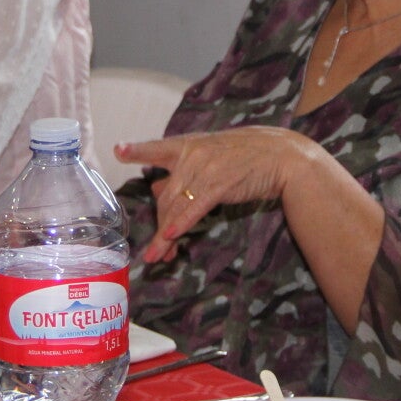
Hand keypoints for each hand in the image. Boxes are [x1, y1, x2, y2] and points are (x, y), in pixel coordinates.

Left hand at [114, 127, 323, 264]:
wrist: (282, 156)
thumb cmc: (248, 156)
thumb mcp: (213, 156)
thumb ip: (184, 172)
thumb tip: (156, 188)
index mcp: (189, 144)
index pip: (157, 148)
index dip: (137, 150)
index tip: (118, 151)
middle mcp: (192, 154)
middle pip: (166, 196)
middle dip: (159, 225)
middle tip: (154, 251)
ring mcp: (205, 168)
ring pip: (176, 207)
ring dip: (166, 236)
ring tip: (157, 256)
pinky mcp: (219, 184)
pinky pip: (194, 208)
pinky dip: (180, 224)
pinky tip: (170, 238)